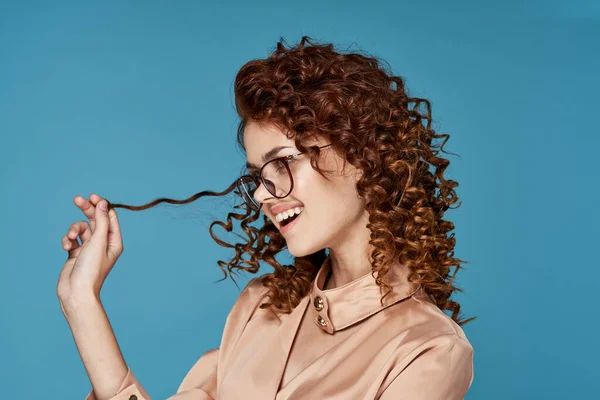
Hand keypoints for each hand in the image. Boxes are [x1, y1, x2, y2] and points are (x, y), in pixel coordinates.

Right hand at [57, 194, 123, 313]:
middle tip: (77, 199)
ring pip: (81, 229)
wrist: (76, 291)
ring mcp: (89, 249)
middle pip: (95, 220)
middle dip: (86, 210)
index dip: (102, 205)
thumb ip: (101, 221)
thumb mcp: (98, 241)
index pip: (109, 217)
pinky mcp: (76, 254)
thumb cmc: (91, 269)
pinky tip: (66, 246)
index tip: (92, 197)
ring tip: (71, 237)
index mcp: (114, 241)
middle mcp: (103, 244)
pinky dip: (67, 240)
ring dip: (74, 229)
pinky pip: (71, 240)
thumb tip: (103, 203)